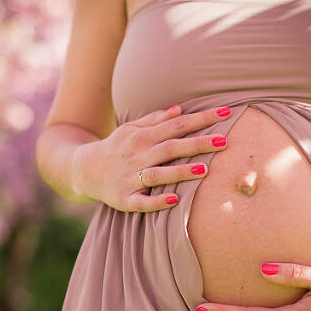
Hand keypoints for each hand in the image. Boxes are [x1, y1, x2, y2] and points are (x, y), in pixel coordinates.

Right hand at [71, 103, 231, 211]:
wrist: (83, 170)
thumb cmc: (116, 148)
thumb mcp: (131, 129)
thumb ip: (155, 120)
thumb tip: (180, 109)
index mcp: (142, 136)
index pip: (177, 125)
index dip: (201, 118)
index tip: (226, 112)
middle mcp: (137, 155)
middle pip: (171, 147)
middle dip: (198, 143)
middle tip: (224, 140)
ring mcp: (130, 177)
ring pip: (158, 174)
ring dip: (180, 172)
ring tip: (205, 169)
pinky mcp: (125, 198)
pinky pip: (142, 201)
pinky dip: (157, 201)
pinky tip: (174, 201)